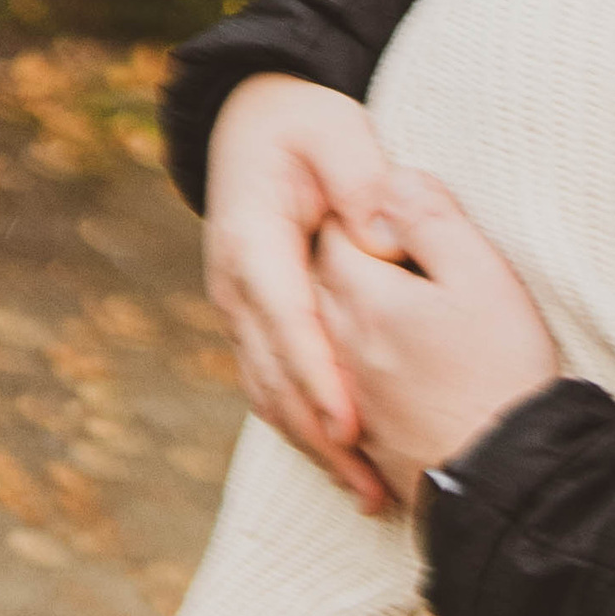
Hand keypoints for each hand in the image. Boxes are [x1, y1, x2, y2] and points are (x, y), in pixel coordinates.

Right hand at [203, 78, 422, 510]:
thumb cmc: (303, 125)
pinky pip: (274, 386)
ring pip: (269, 393)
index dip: (317, 377)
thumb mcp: (335, 131)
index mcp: (253, 242)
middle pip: (274, 376)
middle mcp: (236, 288)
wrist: (250, 121)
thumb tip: (379, 236)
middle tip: (372, 486)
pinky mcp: (254, 325)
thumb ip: (360, 177)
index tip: (350, 425)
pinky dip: (305, 428)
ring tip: (368, 494)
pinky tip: (345, 464)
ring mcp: (240, 311)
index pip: (286, 320)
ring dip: (313, 446)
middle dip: (320, 436)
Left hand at [309, 175, 560, 509]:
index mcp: (363, 299)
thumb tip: (391, 180)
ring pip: (326, 340)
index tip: (388, 207)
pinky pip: (340, 393)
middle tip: (380, 246)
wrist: (509, 479)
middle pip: (321, 286)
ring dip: (342, 317)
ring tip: (383, 307)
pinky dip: (348, 374)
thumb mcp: (481, 275)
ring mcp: (349, 399)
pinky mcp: (367, 441)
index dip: (361, 211)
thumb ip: (432, 219)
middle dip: (343, 261)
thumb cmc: (501, 369)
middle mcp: (339, 348)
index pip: (337, 234)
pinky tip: (377, 373)